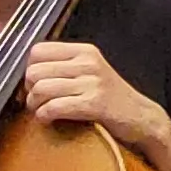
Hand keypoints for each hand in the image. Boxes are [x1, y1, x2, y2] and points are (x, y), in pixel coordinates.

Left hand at [24, 41, 170, 168]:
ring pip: (41, 88)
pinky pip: (54, 107)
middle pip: (35, 70)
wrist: (141, 118)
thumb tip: (29, 74)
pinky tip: (47, 120)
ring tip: (40, 112)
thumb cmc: (112, 99)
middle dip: (28, 90)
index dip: (29, 69)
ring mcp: (92, 82)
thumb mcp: (91, 73)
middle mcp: (88, 62)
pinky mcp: (94, 104)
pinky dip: (44, 115)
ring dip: (34, 105)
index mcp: (85, 51)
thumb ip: (66, 68)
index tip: (34, 84)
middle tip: (35, 102)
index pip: (38, 51)